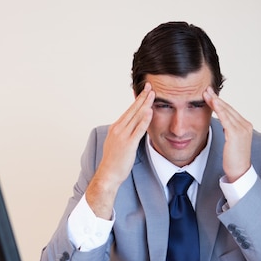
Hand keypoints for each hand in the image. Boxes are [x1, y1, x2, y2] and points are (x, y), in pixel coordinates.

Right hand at [86, 83, 154, 218]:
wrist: (107, 174)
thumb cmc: (113, 162)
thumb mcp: (117, 144)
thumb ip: (124, 135)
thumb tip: (132, 130)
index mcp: (115, 128)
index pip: (128, 111)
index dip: (137, 100)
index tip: (144, 92)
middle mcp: (118, 129)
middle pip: (132, 110)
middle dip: (142, 97)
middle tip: (150, 86)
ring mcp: (122, 136)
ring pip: (135, 116)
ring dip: (145, 104)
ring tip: (152, 94)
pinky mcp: (128, 144)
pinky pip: (138, 129)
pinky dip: (144, 120)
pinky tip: (150, 112)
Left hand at [203, 86, 252, 181]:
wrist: (240, 172)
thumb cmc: (234, 160)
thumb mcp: (231, 142)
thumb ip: (228, 131)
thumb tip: (222, 123)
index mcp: (245, 126)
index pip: (231, 111)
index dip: (220, 102)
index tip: (210, 95)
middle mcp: (245, 125)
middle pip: (229, 108)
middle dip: (217, 98)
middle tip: (207, 89)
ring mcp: (242, 129)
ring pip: (227, 111)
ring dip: (216, 101)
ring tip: (207, 93)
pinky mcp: (236, 134)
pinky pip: (226, 119)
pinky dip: (219, 110)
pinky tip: (212, 103)